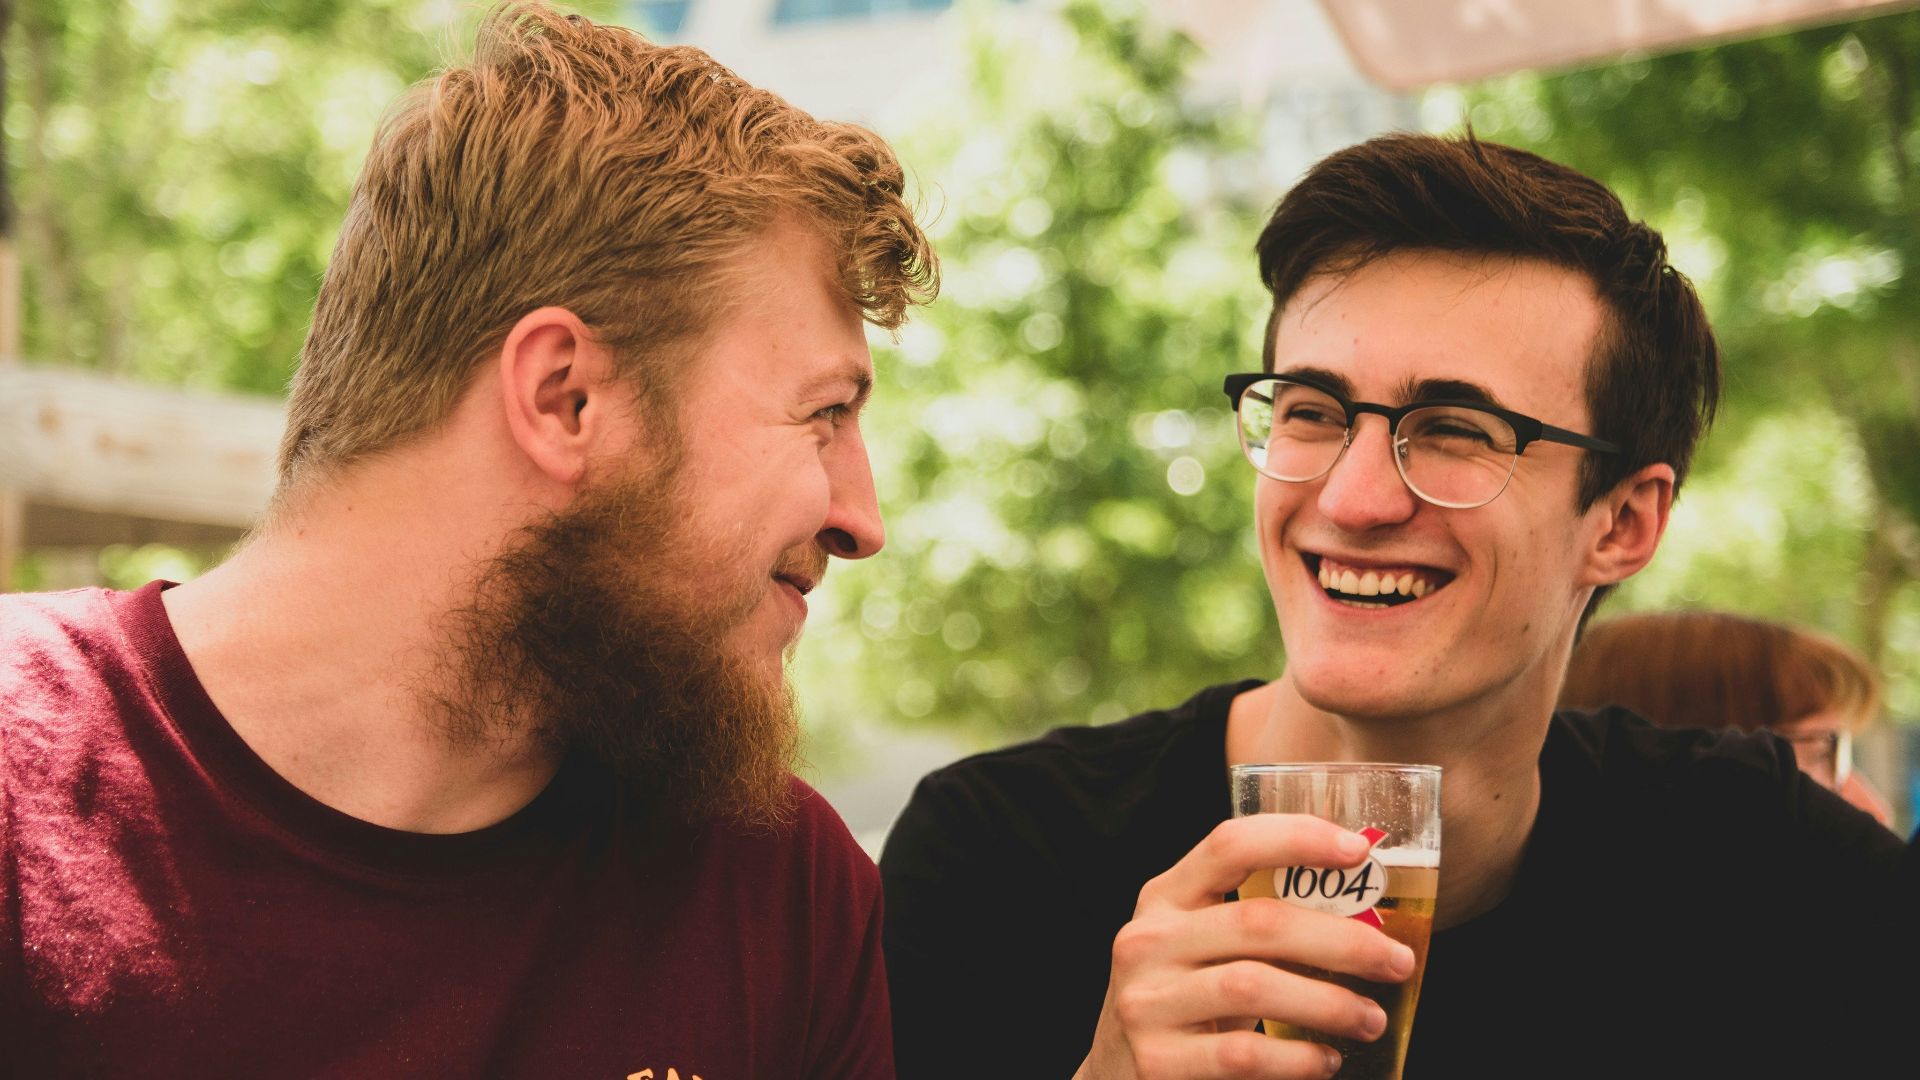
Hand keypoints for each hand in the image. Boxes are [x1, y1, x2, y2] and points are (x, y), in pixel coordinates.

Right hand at [1073, 814, 1416, 1079]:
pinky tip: (1324, 1060)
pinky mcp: (1157, 1061)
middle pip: (1257, 921)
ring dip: (1330, 1003)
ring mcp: (1146, 1002)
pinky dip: (1297, 1058)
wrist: (1117, 1074)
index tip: (1359, 850)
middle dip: (1342, 940)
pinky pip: (1244, 1054)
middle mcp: (1147, 940)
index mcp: (1164, 896)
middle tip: (1397, 961)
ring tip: (1370, 1019)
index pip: (1228, 844)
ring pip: (1254, 986)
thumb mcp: (1200, 944)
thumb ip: (1254, 922)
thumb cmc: (1185, 998)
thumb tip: (1367, 912)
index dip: (1296, 837)